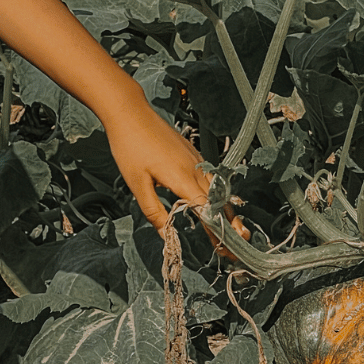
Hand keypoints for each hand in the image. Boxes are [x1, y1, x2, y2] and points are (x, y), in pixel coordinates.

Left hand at [107, 96, 250, 252]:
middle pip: (219, 203)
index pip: (208, 211)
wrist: (130, 112)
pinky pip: (211, 179)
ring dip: (225, 212)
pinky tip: (214, 205)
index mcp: (183, 178)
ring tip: (232, 232)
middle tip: (234, 251)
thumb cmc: (130, 146)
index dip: (218, 233)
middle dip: (229, 227)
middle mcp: (196, 169)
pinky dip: (216, 196)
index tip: (227, 251)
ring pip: (218, 191)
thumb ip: (154, 211)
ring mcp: (196, 160)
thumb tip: (166, 235)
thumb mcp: (136, 184)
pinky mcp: (193, 154)